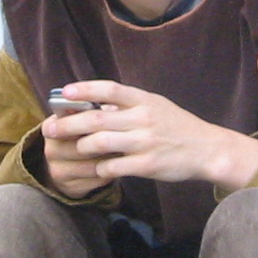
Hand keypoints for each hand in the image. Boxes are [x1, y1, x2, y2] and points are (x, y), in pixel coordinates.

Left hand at [46, 80, 257, 189]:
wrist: (207, 150)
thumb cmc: (177, 126)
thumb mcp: (156, 106)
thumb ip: (128, 105)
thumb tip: (95, 104)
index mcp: (144, 100)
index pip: (110, 89)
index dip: (84, 90)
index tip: (63, 92)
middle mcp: (144, 119)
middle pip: (97, 119)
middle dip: (68, 125)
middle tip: (50, 129)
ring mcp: (145, 143)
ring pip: (100, 143)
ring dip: (82, 147)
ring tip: (74, 149)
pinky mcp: (147, 166)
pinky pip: (113, 166)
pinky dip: (100, 167)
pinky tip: (97, 168)